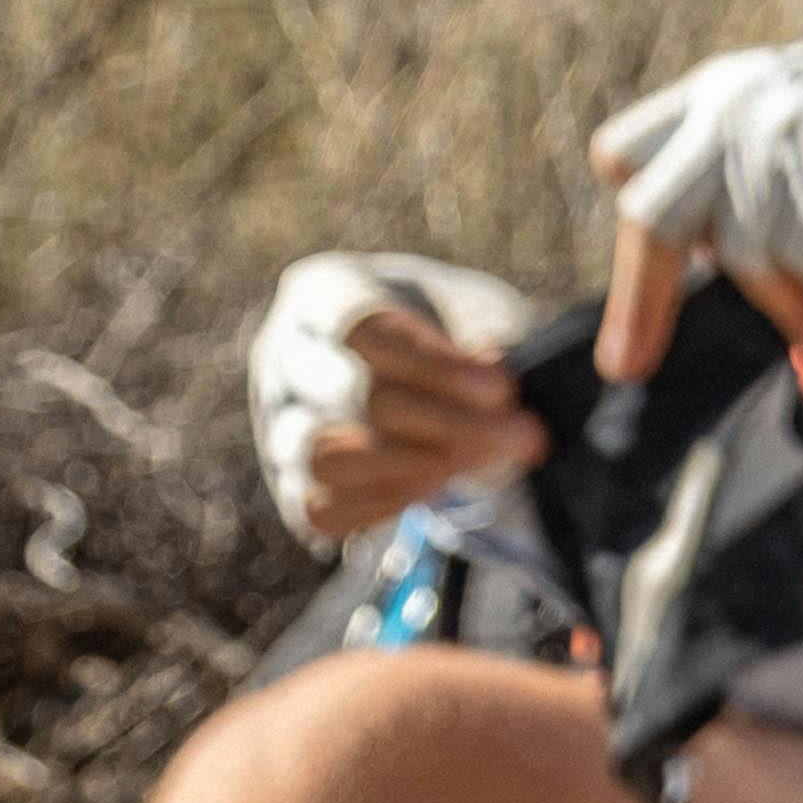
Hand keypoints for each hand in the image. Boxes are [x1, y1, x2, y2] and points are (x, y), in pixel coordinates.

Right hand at [246, 252, 550, 540]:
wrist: (413, 362)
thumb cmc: (443, 321)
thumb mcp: (472, 305)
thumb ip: (487, 333)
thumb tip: (498, 371)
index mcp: (326, 294)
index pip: (368, 330)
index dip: (437, 366)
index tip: (504, 388)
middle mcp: (289, 357)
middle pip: (354, 396)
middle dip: (448, 423)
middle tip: (522, 437)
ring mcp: (280, 423)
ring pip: (324, 456)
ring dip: (408, 468)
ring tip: (472, 467)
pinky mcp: (290, 482)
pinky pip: (321, 508)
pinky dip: (379, 507)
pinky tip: (434, 491)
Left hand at [585, 0, 802, 379]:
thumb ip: (751, 171)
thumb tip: (708, 261)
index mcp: (720, 88)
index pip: (622, 153)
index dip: (634, 220)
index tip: (653, 282)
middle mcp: (735, 102)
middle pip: (647, 213)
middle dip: (639, 298)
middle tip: (630, 365)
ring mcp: (781, 128)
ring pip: (730, 251)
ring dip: (774, 307)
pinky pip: (798, 258)